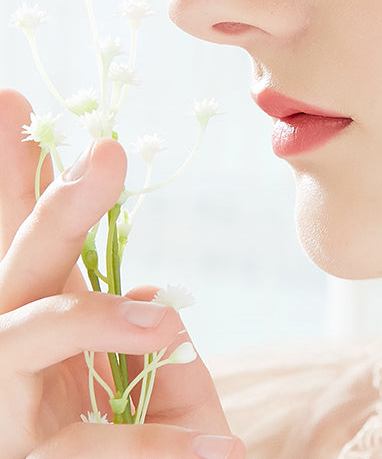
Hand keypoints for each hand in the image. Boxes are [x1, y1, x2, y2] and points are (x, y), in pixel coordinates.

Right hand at [0, 89, 244, 457]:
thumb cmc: (147, 439)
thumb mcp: (154, 375)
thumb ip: (141, 330)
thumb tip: (148, 294)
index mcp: (47, 319)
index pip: (26, 236)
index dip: (15, 174)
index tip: (13, 99)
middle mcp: (12, 355)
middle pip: (16, 265)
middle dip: (53, 207)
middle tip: (104, 153)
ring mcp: (7, 414)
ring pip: (18, 339)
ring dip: (87, 316)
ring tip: (164, 324)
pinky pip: (85, 451)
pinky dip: (155, 449)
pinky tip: (219, 448)